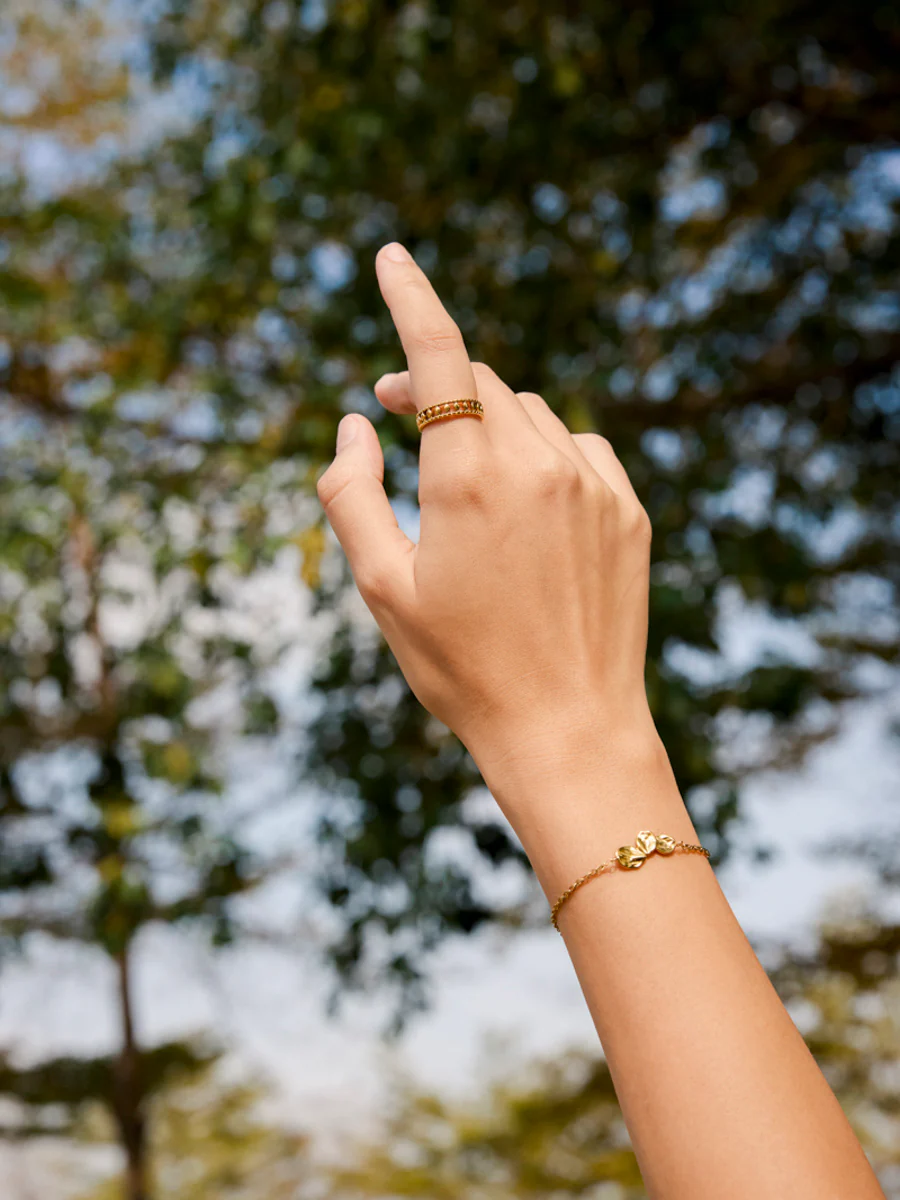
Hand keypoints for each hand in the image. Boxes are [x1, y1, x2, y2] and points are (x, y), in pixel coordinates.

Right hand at [316, 242, 655, 801]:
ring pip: (531, 415)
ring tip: (464, 481)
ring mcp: (593, 485)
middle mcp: (538, 464)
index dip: (411, 297)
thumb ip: (351, 492)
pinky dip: (546, 452)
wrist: (568, 728)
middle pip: (482, 384)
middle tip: (396, 414)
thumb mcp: (382, 587)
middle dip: (435, 387)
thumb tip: (354, 422)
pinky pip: (581, 447)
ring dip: (491, 424)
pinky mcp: (629, 511)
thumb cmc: (463, 667)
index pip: (438, 355)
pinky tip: (529, 499)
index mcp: (469, 478)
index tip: (391, 255)